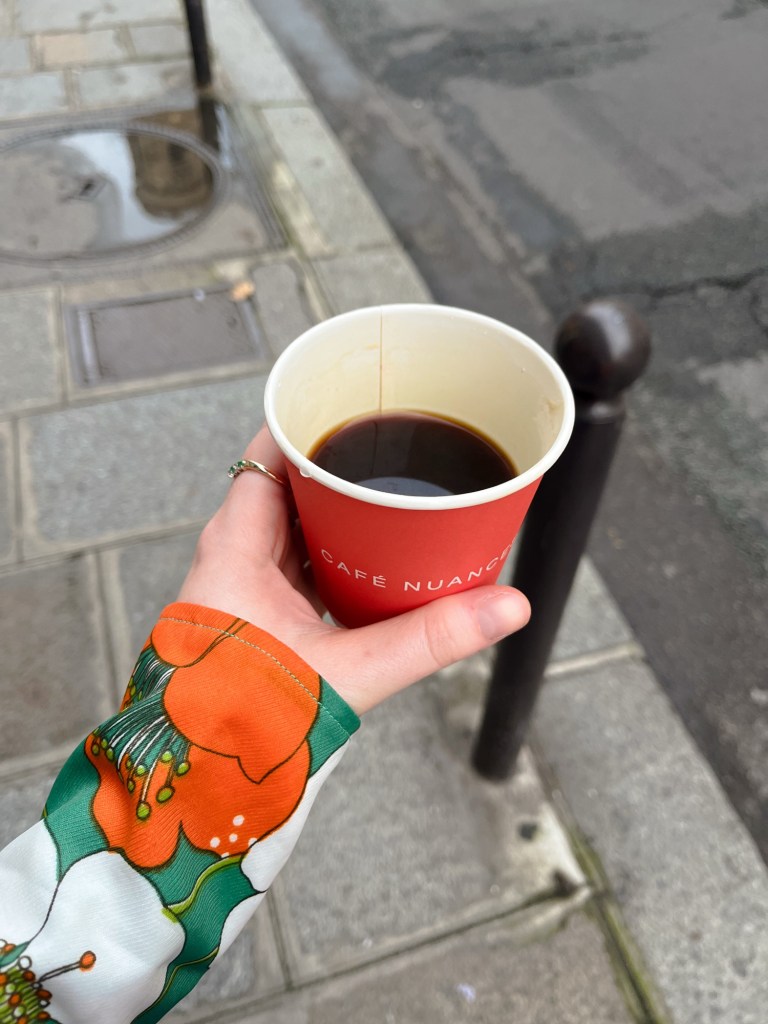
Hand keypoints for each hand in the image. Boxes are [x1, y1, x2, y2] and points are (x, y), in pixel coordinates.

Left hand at [179, 427, 529, 713]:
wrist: (204, 777)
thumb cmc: (247, 717)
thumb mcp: (348, 669)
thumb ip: (427, 639)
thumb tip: (504, 608)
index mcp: (235, 545)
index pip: (268, 454)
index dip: (310, 425)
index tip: (358, 409)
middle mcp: (232, 553)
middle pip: (288, 483)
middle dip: (339, 467)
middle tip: (394, 452)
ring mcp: (242, 581)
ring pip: (294, 522)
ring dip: (336, 511)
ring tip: (391, 496)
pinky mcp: (257, 610)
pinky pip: (298, 559)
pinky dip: (332, 550)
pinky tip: (368, 557)